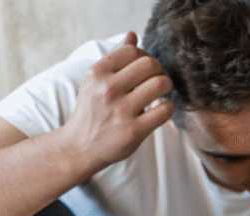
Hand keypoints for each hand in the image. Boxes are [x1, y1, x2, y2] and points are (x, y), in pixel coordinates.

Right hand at [62, 32, 174, 173]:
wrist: (80, 146)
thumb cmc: (92, 111)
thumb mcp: (95, 81)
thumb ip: (114, 58)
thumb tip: (132, 36)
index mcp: (98, 73)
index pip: (132, 50)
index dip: (144, 56)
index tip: (144, 68)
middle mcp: (108, 89)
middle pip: (150, 64)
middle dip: (159, 69)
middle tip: (156, 79)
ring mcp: (122, 110)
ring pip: (160, 84)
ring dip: (166, 86)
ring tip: (161, 92)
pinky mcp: (134, 130)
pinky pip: (164, 110)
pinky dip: (169, 107)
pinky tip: (162, 108)